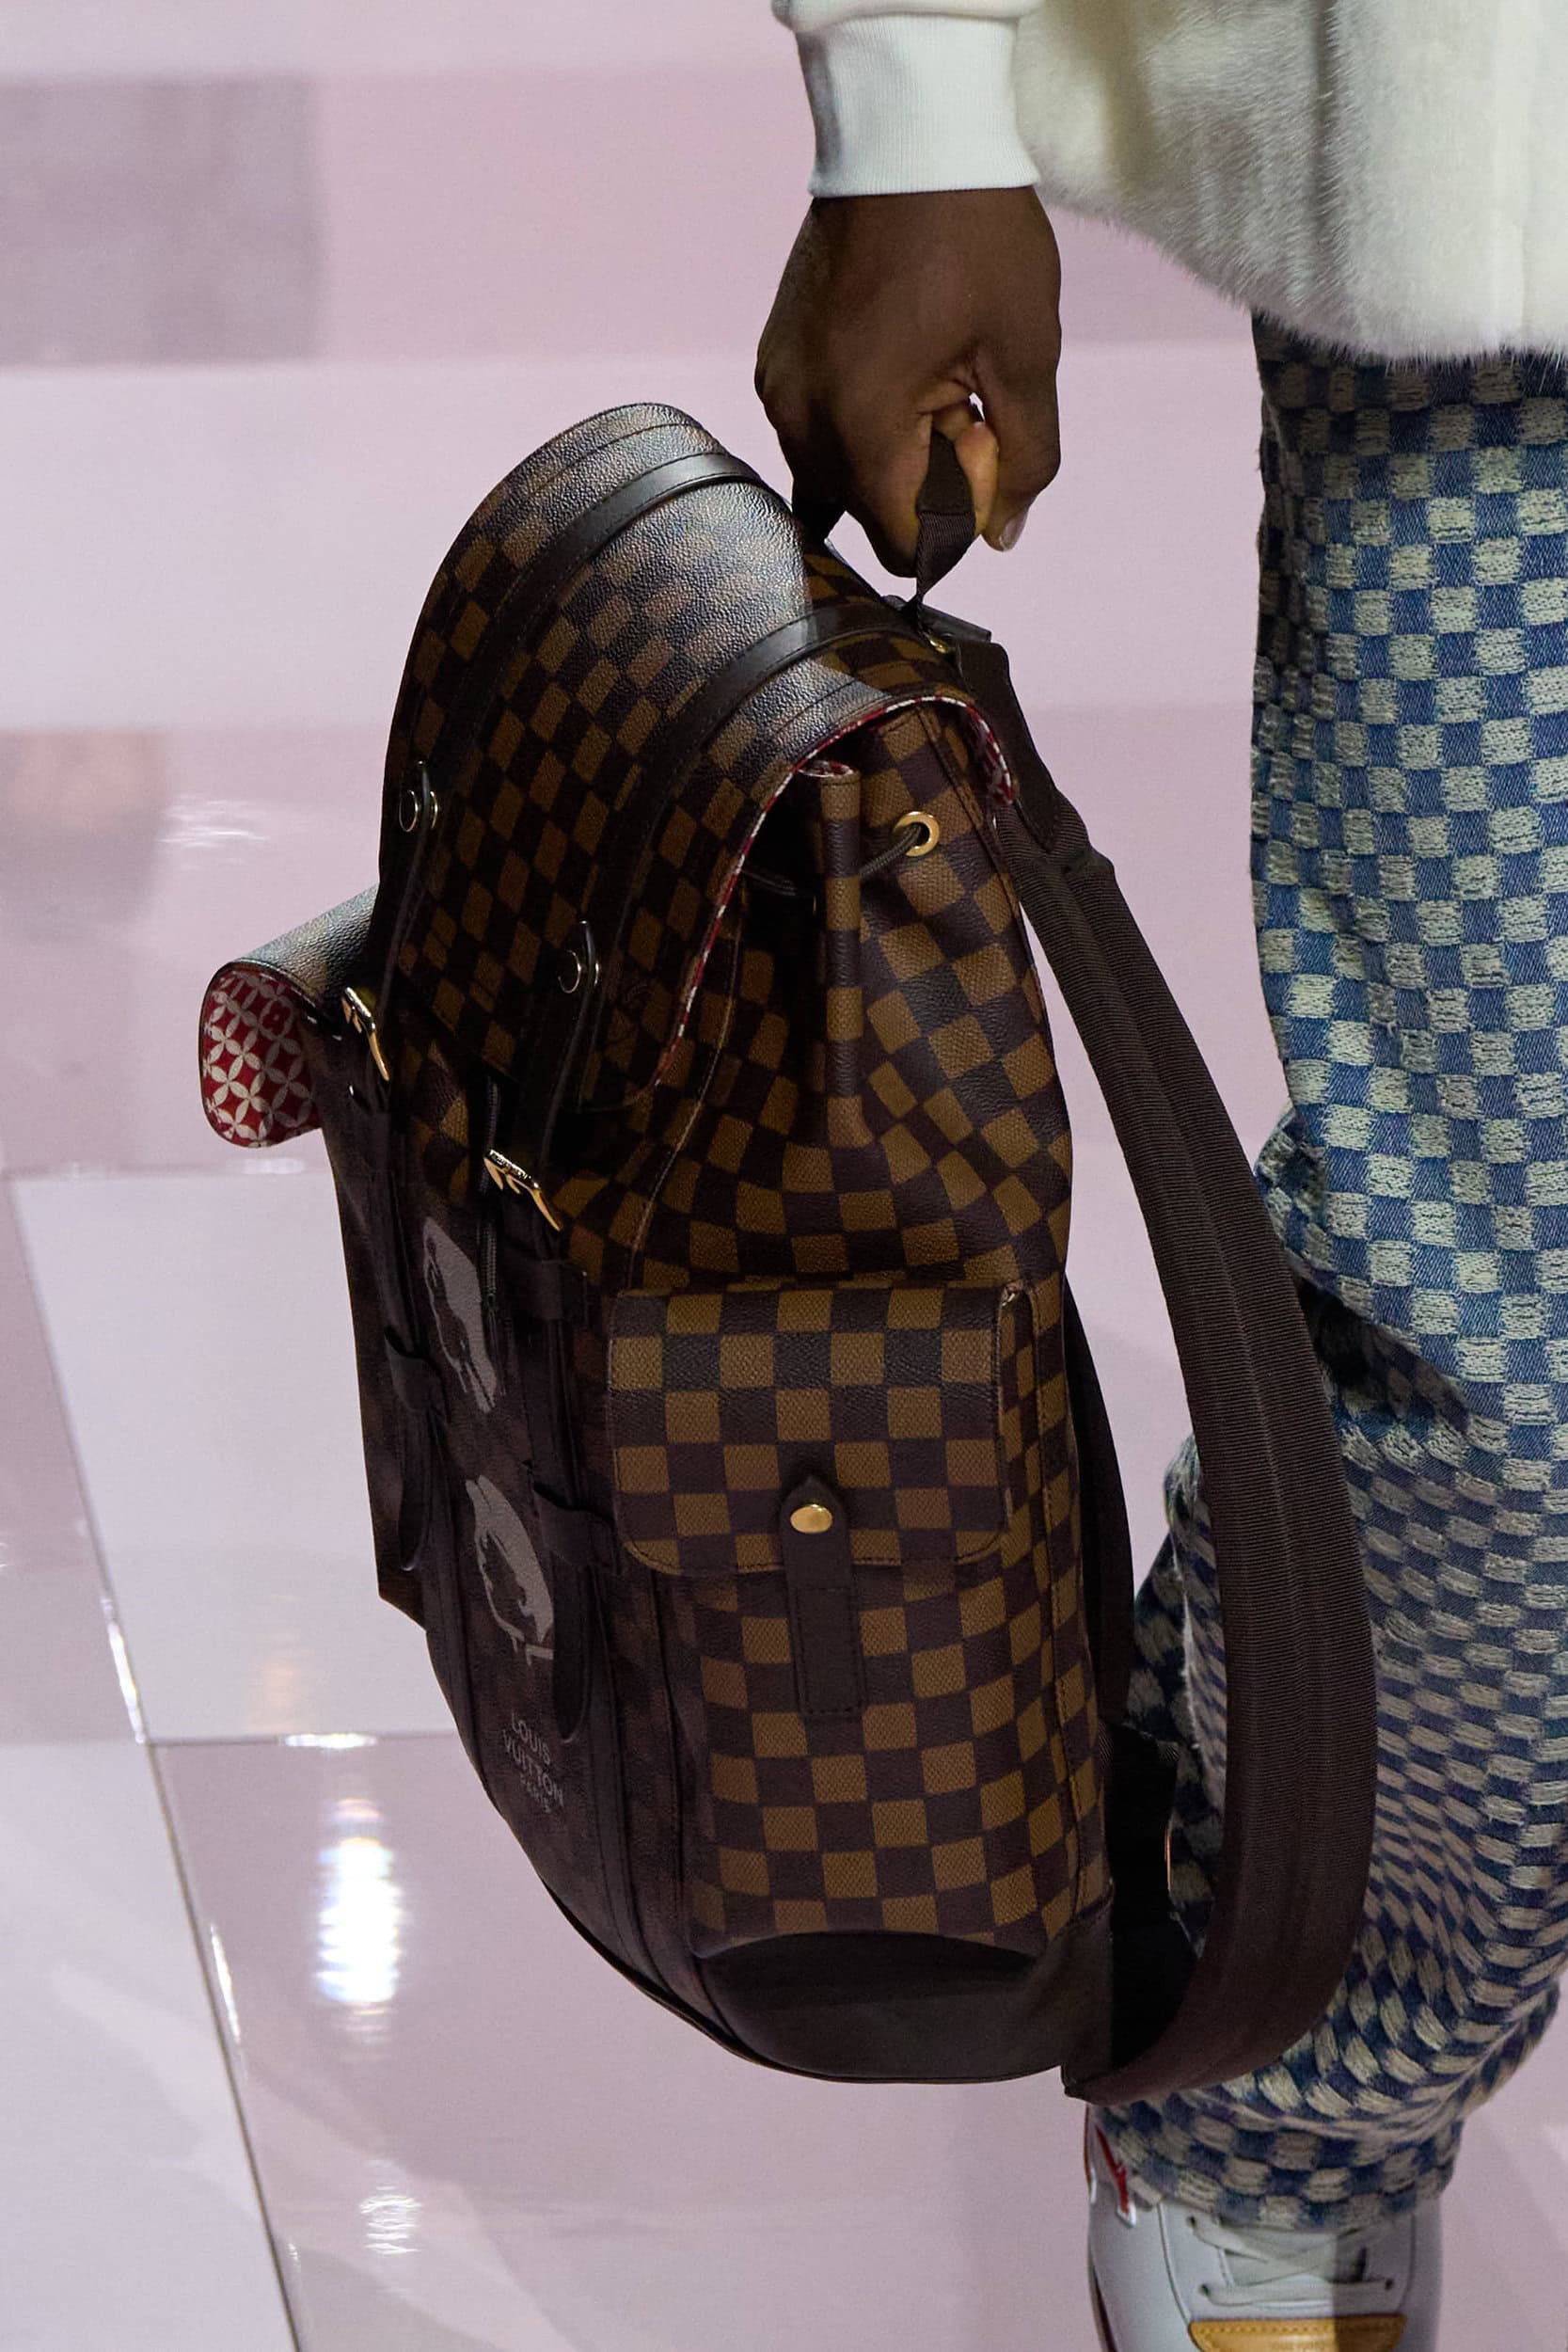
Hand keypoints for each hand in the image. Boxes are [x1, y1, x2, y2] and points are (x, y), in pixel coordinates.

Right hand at [755, 188, 1062, 573]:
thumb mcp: (1026, 352)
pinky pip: (814, 433)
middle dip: (921, 483)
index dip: (954, 521)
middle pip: (865, 512)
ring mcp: (778, 389)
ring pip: (836, 476)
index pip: (901, 541)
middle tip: (962, 403)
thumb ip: (1025, 457)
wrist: (907, 136)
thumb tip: (1003, 535)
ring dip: (888, 455)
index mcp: (859, 425)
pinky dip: (856, 425)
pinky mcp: (773, 361)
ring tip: (928, 380)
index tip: (981, 450)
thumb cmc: (975, 237)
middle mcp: (800, 420)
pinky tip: (894, 368)